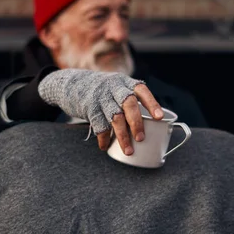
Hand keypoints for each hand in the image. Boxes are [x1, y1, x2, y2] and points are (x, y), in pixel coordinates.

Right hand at [38, 69, 163, 153]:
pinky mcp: (89, 107)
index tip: (159, 117)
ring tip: (129, 150)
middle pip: (129, 104)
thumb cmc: (103, 91)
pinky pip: (99, 125)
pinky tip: (105, 146)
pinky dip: (104, 138)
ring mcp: (101, 97)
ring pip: (115, 118)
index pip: (142, 90)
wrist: (73, 84)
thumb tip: (151, 125)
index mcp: (125, 83)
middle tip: (141, 138)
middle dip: (136, 123)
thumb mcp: (117, 87)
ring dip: (123, 136)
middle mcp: (114, 88)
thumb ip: (130, 100)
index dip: (152, 104)